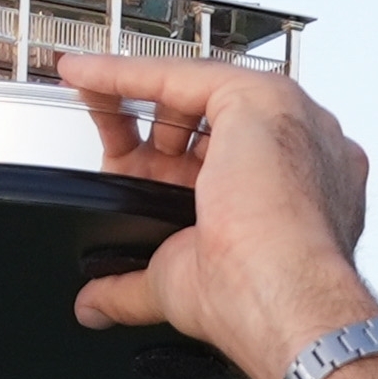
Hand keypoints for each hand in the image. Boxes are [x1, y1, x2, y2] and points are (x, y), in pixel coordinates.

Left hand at [53, 55, 377, 378]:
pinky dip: (124, 73)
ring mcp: (283, 119)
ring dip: (133, 93)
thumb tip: (94, 305)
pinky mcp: (256, 97)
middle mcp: (292, 150)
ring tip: (86, 95)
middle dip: (148, 132)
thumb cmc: (257, 295)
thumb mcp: (176, 284)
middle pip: (204, 122)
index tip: (128, 168)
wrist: (283, 298)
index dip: (164, 163)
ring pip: (194, 90)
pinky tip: (84, 75)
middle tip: (105, 140)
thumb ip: (131, 287)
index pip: (215, 161)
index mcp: (282, 192)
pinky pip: (178, 73)